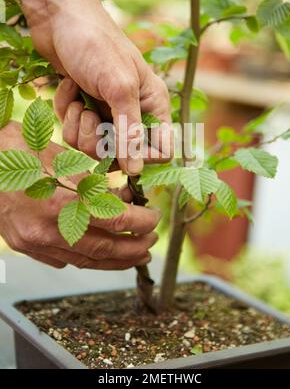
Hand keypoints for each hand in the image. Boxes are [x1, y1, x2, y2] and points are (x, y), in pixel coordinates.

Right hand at [0, 123, 158, 269]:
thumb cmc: (15, 149)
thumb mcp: (59, 154)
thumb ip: (92, 180)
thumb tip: (123, 198)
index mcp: (58, 200)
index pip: (112, 220)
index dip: (139, 222)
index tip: (153, 219)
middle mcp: (45, 229)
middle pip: (102, 249)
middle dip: (133, 248)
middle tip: (151, 243)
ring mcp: (33, 242)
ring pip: (84, 261)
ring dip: (115, 261)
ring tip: (136, 256)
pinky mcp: (25, 246)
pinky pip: (63, 260)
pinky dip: (88, 259)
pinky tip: (101, 254)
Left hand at [26, 0, 171, 172]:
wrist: (59, 17)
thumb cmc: (96, 45)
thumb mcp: (118, 88)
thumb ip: (130, 131)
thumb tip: (135, 171)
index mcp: (153, 106)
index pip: (161, 151)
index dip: (140, 156)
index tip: (119, 144)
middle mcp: (132, 112)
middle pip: (121, 155)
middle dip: (99, 140)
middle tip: (90, 115)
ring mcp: (107, 112)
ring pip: (94, 147)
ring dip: (79, 126)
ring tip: (78, 99)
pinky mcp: (84, 109)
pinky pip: (75, 132)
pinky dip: (66, 111)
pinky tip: (68, 87)